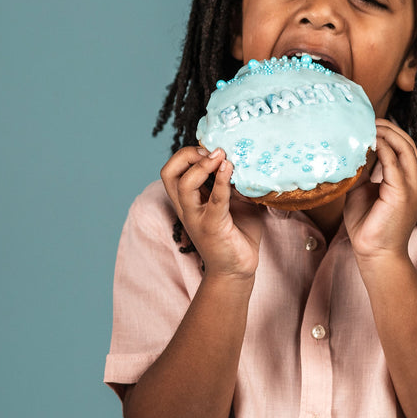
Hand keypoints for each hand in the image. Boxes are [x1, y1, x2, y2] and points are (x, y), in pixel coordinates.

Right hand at [160, 146, 263, 278]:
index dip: (187, 154)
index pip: (173, 169)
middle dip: (187, 155)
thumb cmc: (237, 233)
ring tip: (221, 156)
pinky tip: (230, 168)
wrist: (238, 268)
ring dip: (201, 166)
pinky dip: (221, 181)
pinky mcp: (212, 227)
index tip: (212, 149)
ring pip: (183, 185)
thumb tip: (247, 158)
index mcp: (188, 199)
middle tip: (212, 151)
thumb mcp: (236, 200)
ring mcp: (196, 218)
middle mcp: (186, 207)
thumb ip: (235, 181)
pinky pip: (214, 200)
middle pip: (168, 172)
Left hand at [343, 119, 416, 266]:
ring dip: (386, 133)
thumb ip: (362, 172)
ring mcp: (412, 187)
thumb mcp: (362, 192)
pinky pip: (394, 162)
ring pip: (405, 148)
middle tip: (367, 119)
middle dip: (388, 128)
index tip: (368, 124)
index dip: (389, 133)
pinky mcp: (403, 193)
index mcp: (410, 182)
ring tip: (367, 125)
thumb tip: (352, 153)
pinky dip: (382, 148)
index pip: (405, 148)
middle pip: (407, 143)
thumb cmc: (368, 226)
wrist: (375, 254)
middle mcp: (416, 182)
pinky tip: (368, 141)